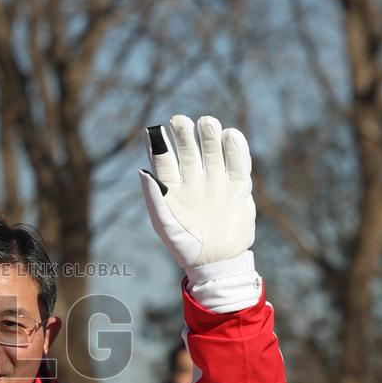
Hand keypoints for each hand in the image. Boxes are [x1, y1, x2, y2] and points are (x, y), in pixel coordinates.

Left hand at [140, 115, 254, 268]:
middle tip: (180, 120)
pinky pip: (237, 162)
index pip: (164, 158)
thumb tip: (143, 170)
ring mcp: (216, 181)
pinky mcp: (238, 186)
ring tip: (207, 123)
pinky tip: (230, 135)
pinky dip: (235, 148)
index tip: (155, 129)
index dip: (159, 143)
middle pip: (188, 149)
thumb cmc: (184, 246)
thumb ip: (155, 197)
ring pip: (212, 150)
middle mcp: (193, 180)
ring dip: (209, 135)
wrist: (217, 261)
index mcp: (171, 187)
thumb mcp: (165, 223)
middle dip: (184, 134)